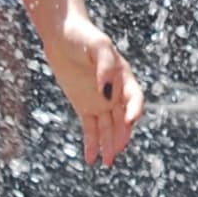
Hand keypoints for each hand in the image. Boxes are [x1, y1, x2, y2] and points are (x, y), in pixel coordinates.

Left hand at [39, 6, 143, 163]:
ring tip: (106, 162)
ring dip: (108, 145)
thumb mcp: (97, 45)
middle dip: (120, 136)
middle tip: (115, 152)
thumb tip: (107, 92)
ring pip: (108, 128)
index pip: (135, 98)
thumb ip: (105, 66)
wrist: (62, 35)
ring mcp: (101, 101)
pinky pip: (91, 128)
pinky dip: (91, 143)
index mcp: (124, 77)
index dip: (135, 109)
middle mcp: (116, 92)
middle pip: (122, 119)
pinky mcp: (85, 106)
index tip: (131, 120)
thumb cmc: (83, 35)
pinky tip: (90, 159)